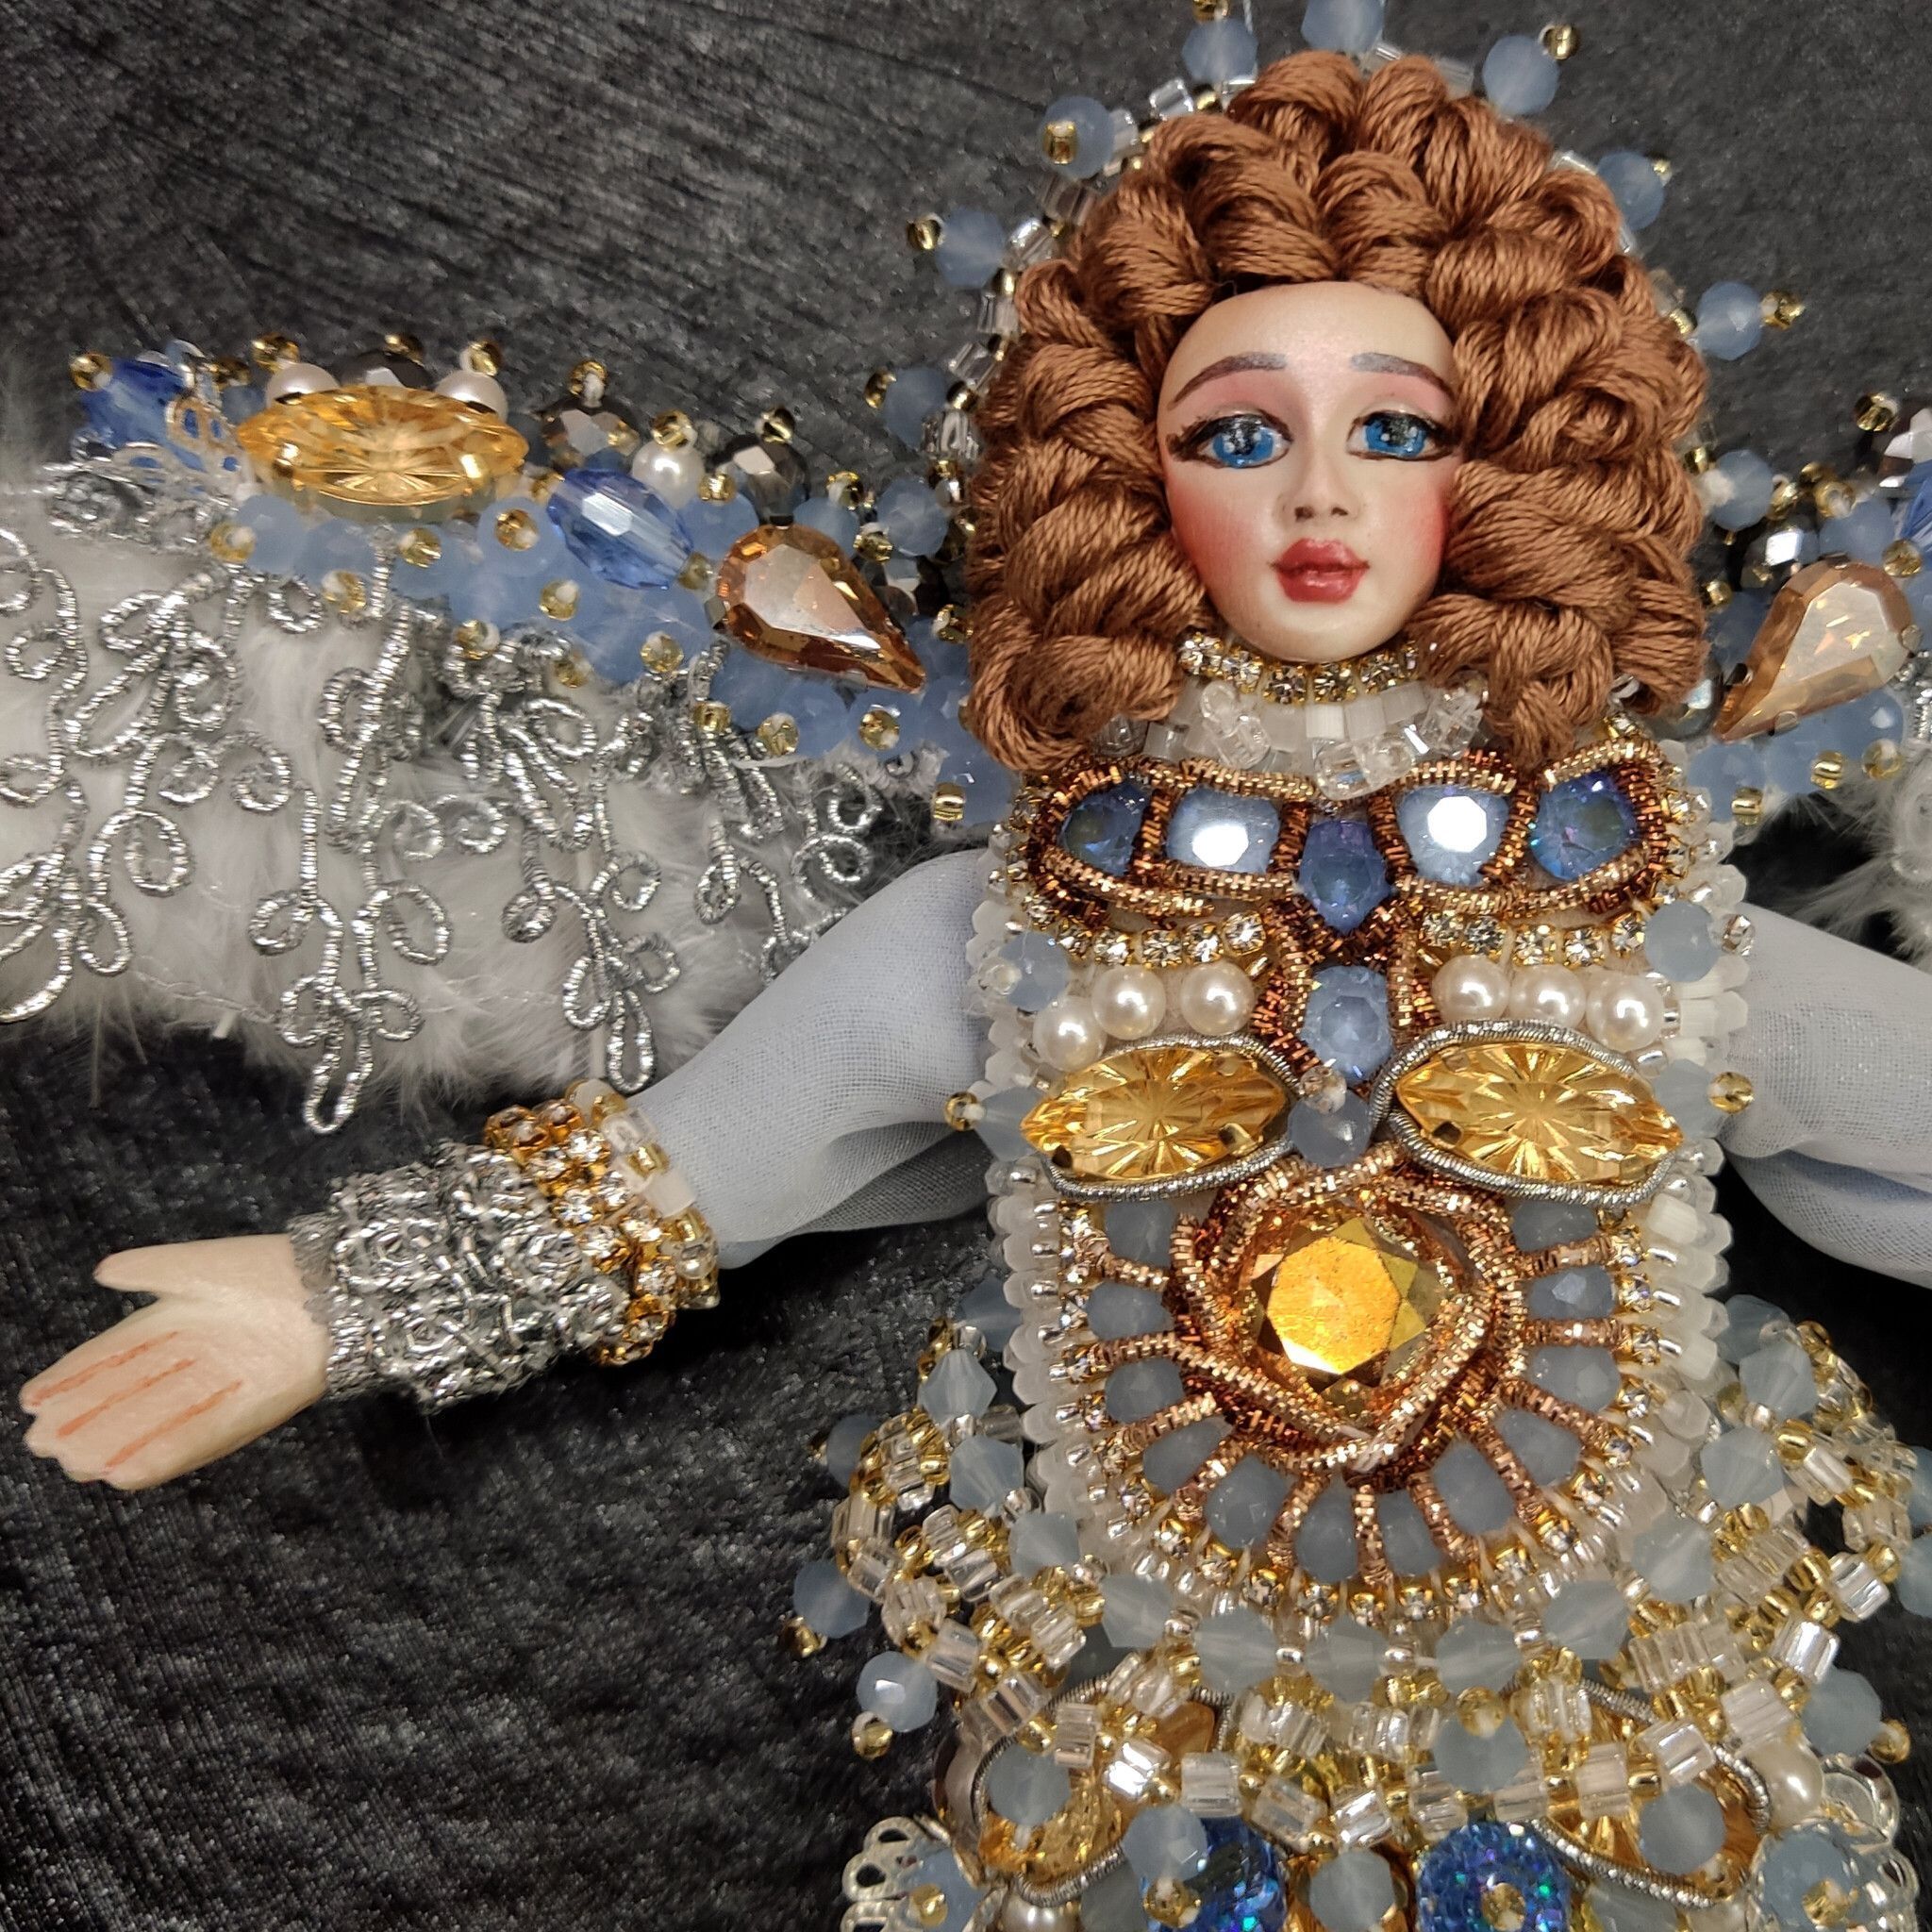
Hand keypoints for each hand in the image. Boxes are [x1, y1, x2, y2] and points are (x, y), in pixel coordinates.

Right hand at [19, 1236, 328, 1489]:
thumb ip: (148, 1269)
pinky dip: (164, 1455)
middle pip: (128, 1396)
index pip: (112, 1358)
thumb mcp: (197, 1265)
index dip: (74, 1379)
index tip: (34, 1401)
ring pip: (155, 1422)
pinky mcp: (249, 1411)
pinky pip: (199, 1438)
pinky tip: (126, 1473)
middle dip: (87, 1419)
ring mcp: (217, 1390)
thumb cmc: (265, 1268)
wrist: (332, 1283)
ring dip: (115, 1444)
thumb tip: (102, 1272)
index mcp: (172, 1326)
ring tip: (74, 1462)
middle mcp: (190, 1364)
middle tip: (43, 1441)